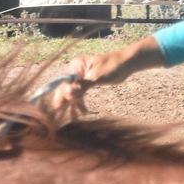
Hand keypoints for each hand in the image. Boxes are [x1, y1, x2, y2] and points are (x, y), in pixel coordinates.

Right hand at [39, 36, 163, 120]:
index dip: (60, 96)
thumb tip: (69, 95)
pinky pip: (80, 94)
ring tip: (72, 119)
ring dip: (72, 106)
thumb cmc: (112, 67)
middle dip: (64, 103)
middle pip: (66, 89)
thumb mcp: (97, 77)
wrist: (126, 64)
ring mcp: (81, 78)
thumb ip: (82, 86)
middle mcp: (75, 71)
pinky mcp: (87, 83)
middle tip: (59, 117)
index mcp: (75, 66)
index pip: (64, 82)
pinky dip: (80, 103)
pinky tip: (82, 113)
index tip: (57, 109)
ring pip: (73, 93)